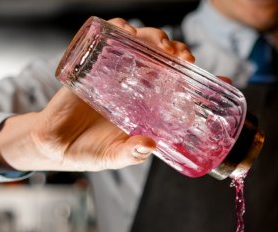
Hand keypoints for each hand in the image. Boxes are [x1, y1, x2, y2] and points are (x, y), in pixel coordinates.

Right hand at [0, 18, 194, 172]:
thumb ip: (133, 153)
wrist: (54, 145)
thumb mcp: (116, 156)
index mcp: (151, 107)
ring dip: (156, 38)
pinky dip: (118, 29)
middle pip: (166, 59)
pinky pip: (108, 38)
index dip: (203, 82)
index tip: (223, 80)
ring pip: (142, 44)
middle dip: (180, 53)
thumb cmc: (90, 152)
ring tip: (163, 46)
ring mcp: (117, 73)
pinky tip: (126, 31)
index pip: (183, 88)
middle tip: (186, 59)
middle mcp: (138, 87)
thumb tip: (149, 144)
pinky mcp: (93, 64)